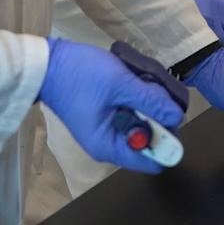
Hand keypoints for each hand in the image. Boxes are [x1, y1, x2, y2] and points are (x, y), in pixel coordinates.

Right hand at [38, 38, 185, 172]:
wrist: (47, 63)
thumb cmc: (80, 76)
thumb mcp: (120, 85)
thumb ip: (150, 101)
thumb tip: (176, 117)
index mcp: (109, 146)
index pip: (152, 162)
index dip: (167, 141)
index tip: (171, 116)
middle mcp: (108, 144)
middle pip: (148, 141)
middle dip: (158, 118)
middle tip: (157, 92)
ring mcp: (105, 129)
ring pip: (141, 124)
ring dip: (148, 105)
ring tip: (144, 82)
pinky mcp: (104, 115)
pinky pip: (130, 114)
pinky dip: (137, 101)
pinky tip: (135, 83)